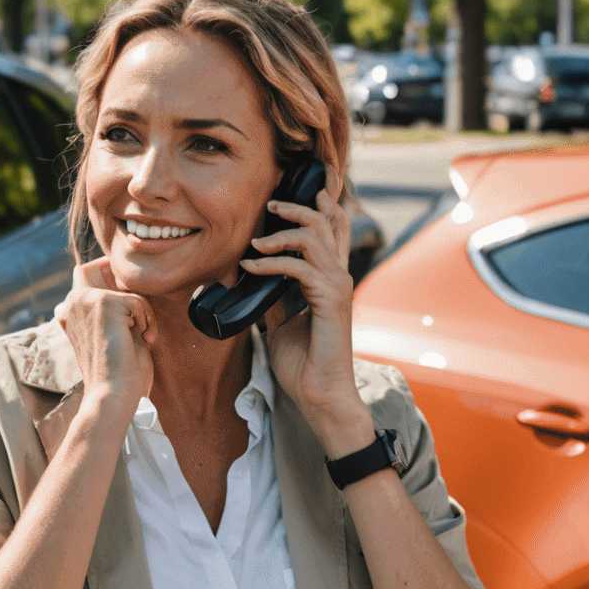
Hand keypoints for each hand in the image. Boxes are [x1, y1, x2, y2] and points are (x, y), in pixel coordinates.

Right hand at [54, 258, 156, 421]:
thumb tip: (128, 293)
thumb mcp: (111, 335)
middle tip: (137, 342)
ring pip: (132, 298)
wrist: (112, 393)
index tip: (124, 344)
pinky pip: (139, 301)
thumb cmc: (115, 371)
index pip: (112, 300)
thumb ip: (115, 312)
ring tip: (140, 341)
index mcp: (71, 310)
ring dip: (145, 322)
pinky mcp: (103, 302)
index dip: (126, 320)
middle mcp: (73, 301)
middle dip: (137, 318)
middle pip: (122, 295)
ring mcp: (86, 300)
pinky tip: (143, 340)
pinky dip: (149, 322)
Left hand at [254, 169, 371, 455]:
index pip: (332, 230)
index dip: (318, 204)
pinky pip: (298, 267)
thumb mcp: (281, 323)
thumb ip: (273, 298)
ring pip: (314, 235)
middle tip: (272, 201)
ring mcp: (337, 286)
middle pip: (328, 220)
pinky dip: (270, 263)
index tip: (291, 193)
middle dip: (300, 204)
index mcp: (330, 280)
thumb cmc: (304, 366)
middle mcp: (339, 277)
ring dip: (281, 231)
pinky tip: (250, 266)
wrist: (319, 396)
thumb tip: (252, 278)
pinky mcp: (330, 300)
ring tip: (255, 240)